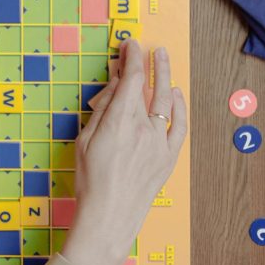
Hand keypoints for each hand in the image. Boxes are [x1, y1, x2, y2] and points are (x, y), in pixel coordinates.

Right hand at [62, 40, 186, 264]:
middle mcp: (143, 128)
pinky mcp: (168, 158)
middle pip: (152, 85)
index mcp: (119, 121)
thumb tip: (115, 85)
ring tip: (164, 62)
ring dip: (167, 78)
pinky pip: (180, 126)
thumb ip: (103, 109)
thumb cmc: (90, 181)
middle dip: (152, 62)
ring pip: (167, 102)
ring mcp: (159, 143)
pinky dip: (180, 107)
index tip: (130, 46)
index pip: (131, 79)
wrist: (108, 218)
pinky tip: (176, 95)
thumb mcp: (85, 139)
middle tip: (150, 48)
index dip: (131, 58)